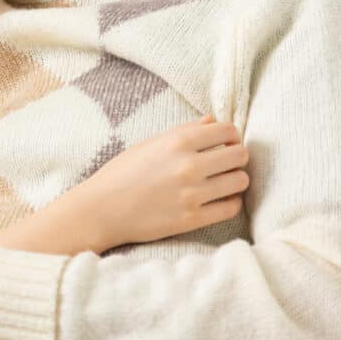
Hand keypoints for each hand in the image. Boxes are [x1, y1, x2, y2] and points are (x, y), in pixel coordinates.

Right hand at [68, 115, 248, 250]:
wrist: (100, 209)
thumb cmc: (121, 173)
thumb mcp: (148, 144)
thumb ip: (183, 131)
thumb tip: (212, 120)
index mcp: (177, 142)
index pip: (227, 130)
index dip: (231, 136)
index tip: (226, 143)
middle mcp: (188, 165)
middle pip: (240, 155)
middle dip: (236, 157)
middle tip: (225, 163)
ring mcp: (192, 194)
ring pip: (240, 181)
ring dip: (234, 180)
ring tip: (222, 182)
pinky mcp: (192, 219)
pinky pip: (231, 208)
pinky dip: (230, 202)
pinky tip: (218, 199)